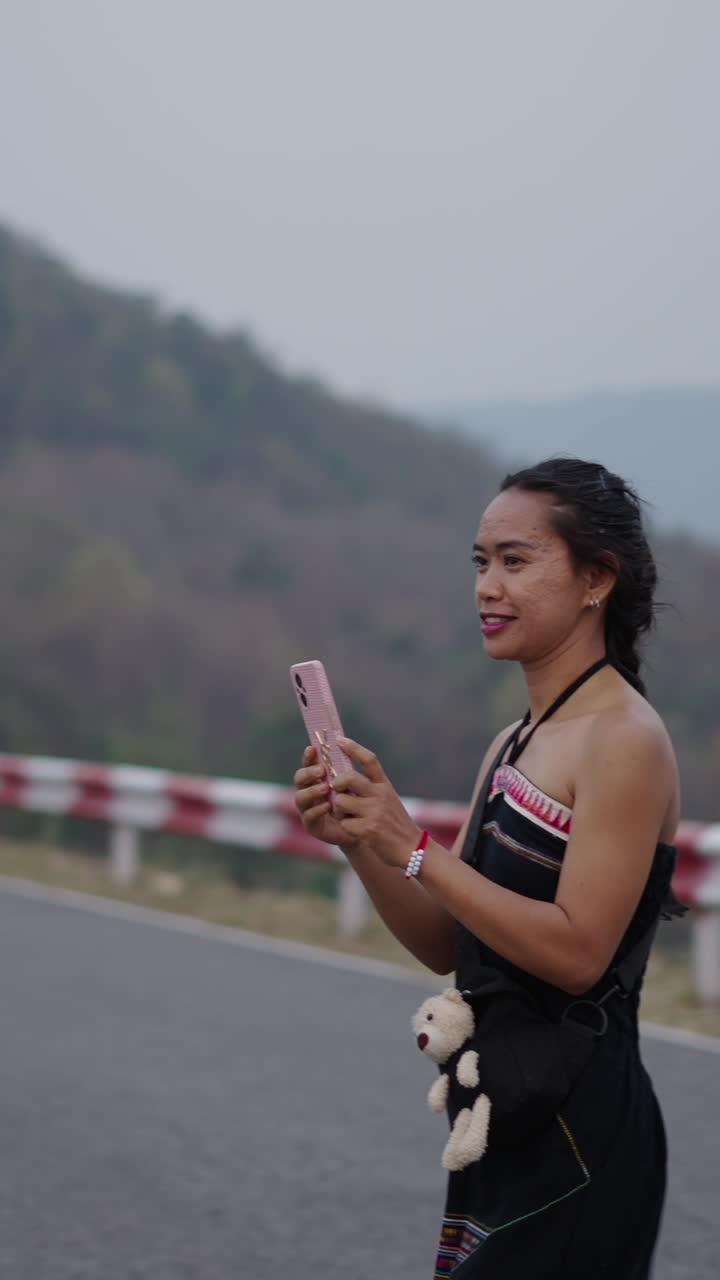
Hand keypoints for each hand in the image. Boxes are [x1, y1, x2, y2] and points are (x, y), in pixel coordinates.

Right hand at [293, 746, 352, 847]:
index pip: (309, 764)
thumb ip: (346, 765)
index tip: (313, 749)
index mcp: (318, 779)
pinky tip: (328, 805)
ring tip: (326, 788)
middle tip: (321, 771)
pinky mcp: (312, 825)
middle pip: (299, 778)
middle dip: (308, 773)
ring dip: (312, 791)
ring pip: (300, 797)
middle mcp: (309, 792)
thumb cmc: (359, 801)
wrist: (366, 828)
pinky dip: (317, 809)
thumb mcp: (356, 781)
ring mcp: (308, 809)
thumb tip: (342, 739)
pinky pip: (309, 816)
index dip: (308, 756)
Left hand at [331, 737, 422, 868]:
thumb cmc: (395, 823)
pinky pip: (344, 823)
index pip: (369, 760)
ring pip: (340, 801)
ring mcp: (374, 812)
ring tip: (348, 816)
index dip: (353, 748)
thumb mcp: (388, 800)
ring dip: (339, 809)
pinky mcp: (368, 830)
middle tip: (336, 789)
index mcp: (384, 786)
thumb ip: (371, 788)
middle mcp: (380, 795)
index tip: (339, 739)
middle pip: (349, 777)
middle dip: (337, 783)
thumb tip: (344, 777)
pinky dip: (346, 827)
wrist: (412, 848)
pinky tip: (357, 831)